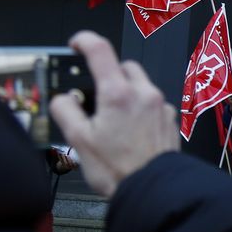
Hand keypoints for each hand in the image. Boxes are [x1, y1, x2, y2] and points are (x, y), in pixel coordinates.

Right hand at [49, 31, 179, 198]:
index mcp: (118, 94)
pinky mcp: (169, 120)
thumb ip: (65, 111)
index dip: (84, 40)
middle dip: (108, 75)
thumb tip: (62, 99)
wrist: (153, 191)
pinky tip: (132, 130)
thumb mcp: (79, 140)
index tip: (77, 44)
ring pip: (140, 85)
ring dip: (126, 92)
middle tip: (96, 97)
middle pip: (124, 67)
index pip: (100, 50)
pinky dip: (140, 108)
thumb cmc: (118, 169)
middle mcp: (143, 94)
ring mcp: (160, 106)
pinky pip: (152, 103)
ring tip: (114, 120)